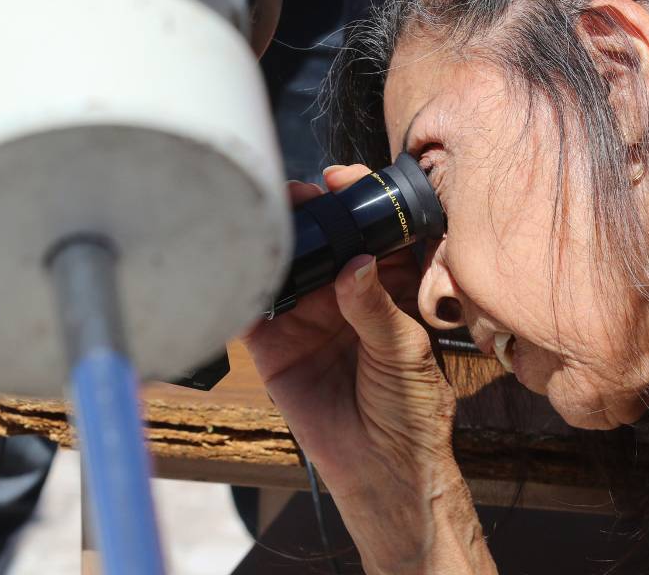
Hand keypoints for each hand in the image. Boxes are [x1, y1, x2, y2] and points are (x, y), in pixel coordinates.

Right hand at [243, 166, 494, 572]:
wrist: (382, 468)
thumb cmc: (410, 409)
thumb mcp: (405, 352)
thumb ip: (377, 306)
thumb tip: (355, 263)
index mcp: (388, 289)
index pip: (373, 233)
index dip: (361, 201)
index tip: (346, 180)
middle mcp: (346, 296)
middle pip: (326, 241)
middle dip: (314, 212)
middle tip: (303, 194)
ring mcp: (308, 318)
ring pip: (289, 266)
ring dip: (278, 240)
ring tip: (270, 216)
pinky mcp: (275, 346)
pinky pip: (254, 310)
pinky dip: (242, 287)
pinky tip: (237, 262)